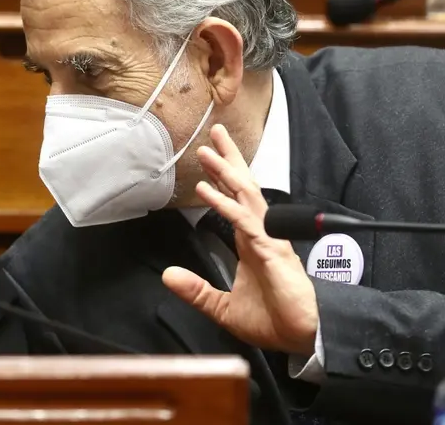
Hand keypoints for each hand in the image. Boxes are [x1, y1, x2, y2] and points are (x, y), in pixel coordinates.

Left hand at [161, 124, 317, 355]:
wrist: (303, 338)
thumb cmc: (274, 321)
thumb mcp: (223, 308)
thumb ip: (196, 291)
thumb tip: (169, 276)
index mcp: (251, 242)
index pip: (236, 200)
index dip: (224, 178)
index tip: (211, 157)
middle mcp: (260, 234)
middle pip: (243, 188)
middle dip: (229, 160)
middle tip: (215, 133)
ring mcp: (268, 239)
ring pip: (245, 197)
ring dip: (225, 173)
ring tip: (207, 152)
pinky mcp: (272, 251)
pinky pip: (246, 223)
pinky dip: (226, 206)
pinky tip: (210, 193)